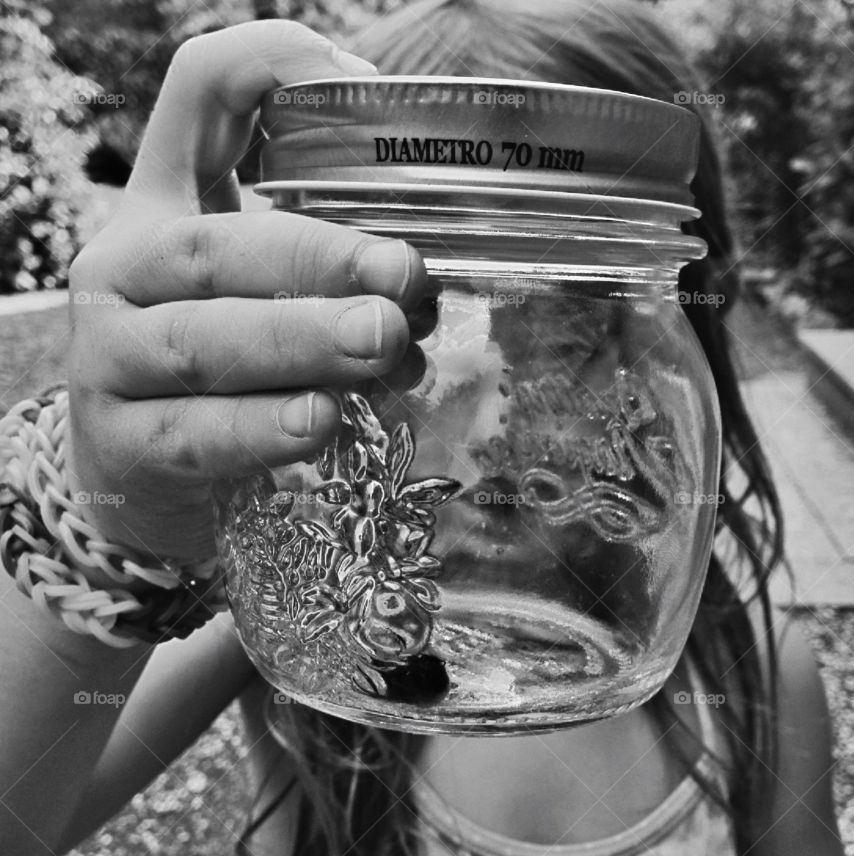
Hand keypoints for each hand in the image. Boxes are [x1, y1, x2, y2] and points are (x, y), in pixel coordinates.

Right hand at [65, 20, 426, 563]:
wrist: (141, 468)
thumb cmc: (217, 371)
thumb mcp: (254, 297)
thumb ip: (321, 264)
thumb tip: (421, 267)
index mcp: (163, 212)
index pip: (198, 96)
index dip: (273, 69)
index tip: (365, 97)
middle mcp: (123, 274)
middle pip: (211, 247)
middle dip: (317, 258)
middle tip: (405, 277)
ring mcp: (111, 361)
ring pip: (202, 342)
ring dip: (300, 341)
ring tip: (380, 343)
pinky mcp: (125, 446)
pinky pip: (194, 436)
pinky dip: (261, 429)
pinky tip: (319, 423)